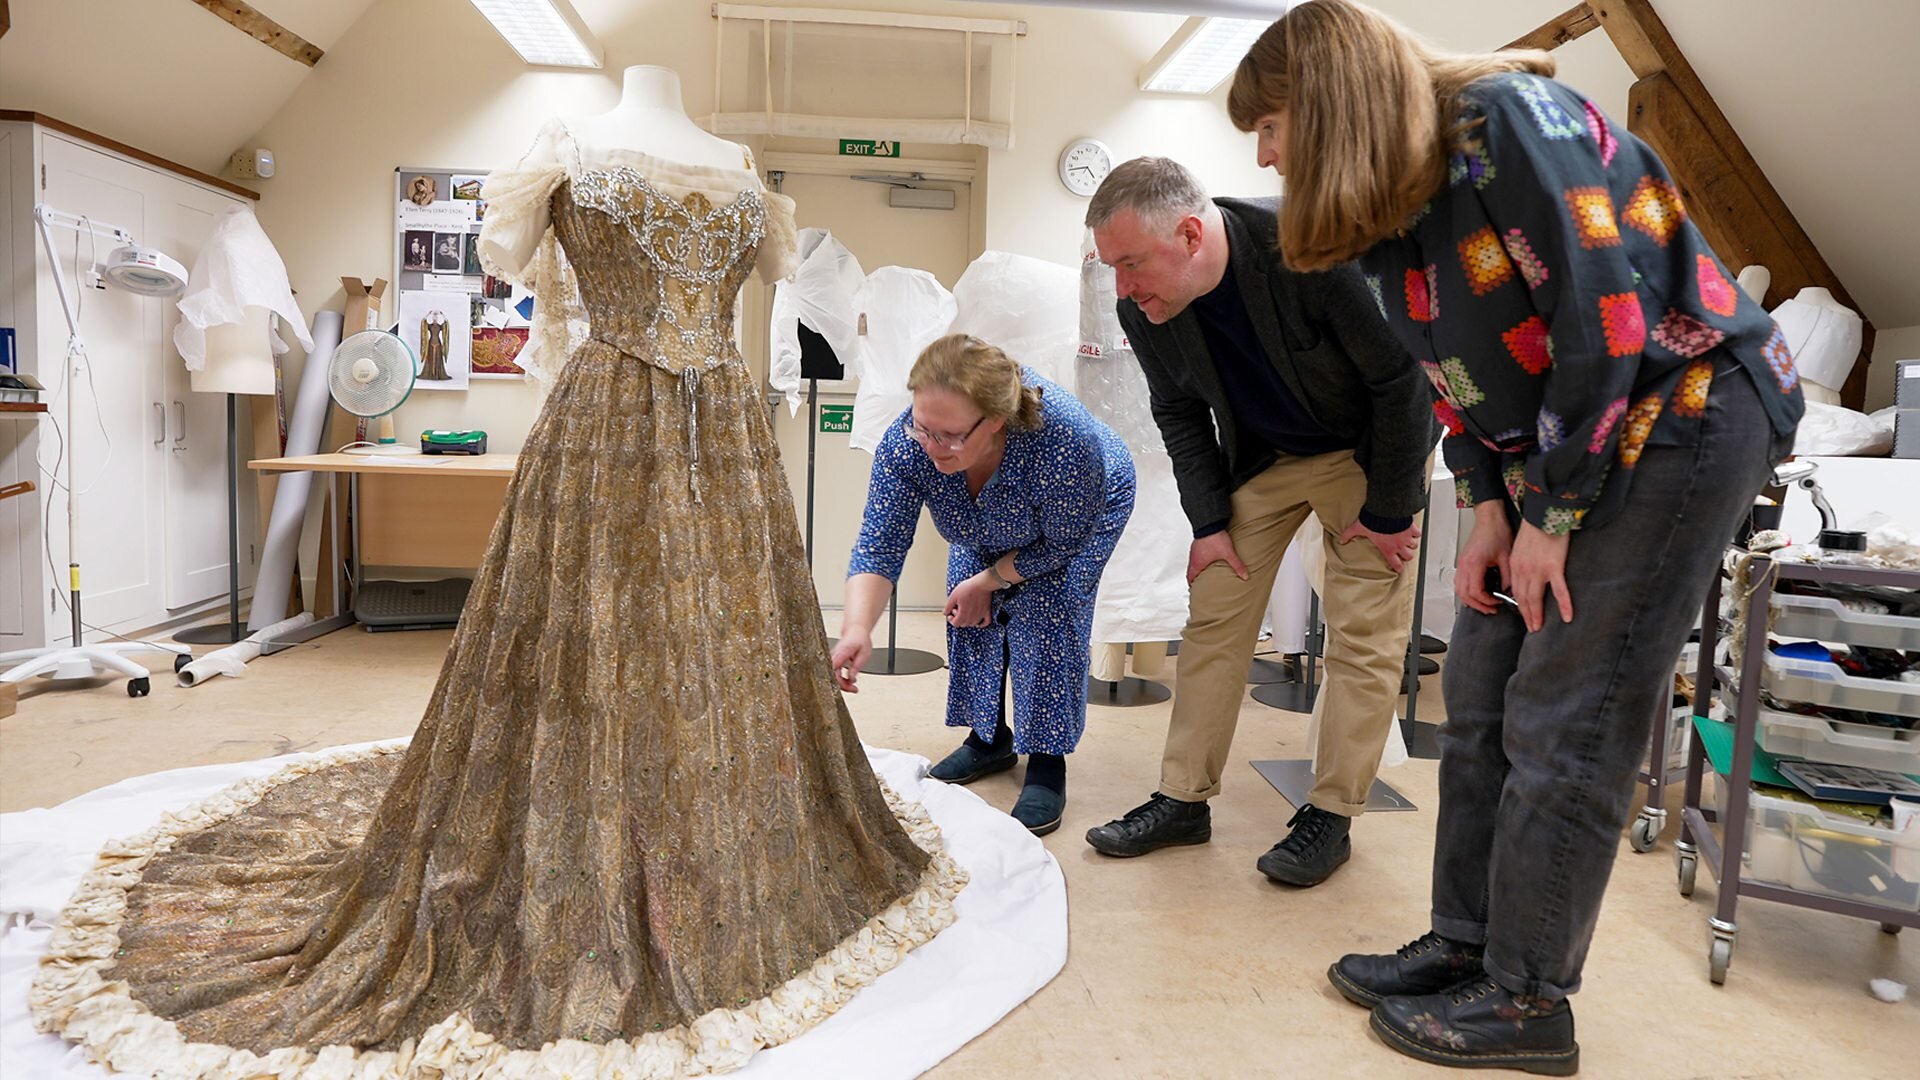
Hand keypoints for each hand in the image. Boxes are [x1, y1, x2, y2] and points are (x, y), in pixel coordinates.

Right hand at [830, 631, 871, 692]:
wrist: (856, 631)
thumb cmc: (860, 640)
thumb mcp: (864, 654)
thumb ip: (856, 667)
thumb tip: (850, 678)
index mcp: (840, 653)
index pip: (834, 671)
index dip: (840, 682)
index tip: (849, 686)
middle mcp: (833, 656)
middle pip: (832, 676)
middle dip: (842, 686)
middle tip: (853, 689)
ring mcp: (832, 659)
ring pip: (833, 676)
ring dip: (843, 684)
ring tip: (854, 687)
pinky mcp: (834, 661)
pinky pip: (835, 673)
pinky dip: (842, 679)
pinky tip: (850, 680)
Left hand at [944, 573, 995, 628]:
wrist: (981, 583)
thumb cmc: (968, 588)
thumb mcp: (953, 596)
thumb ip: (948, 606)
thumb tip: (945, 613)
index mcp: (963, 614)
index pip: (956, 623)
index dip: (951, 620)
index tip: (950, 614)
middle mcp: (972, 617)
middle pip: (963, 624)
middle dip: (958, 618)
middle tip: (957, 609)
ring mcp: (980, 615)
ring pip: (972, 624)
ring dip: (967, 620)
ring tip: (966, 611)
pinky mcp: (987, 611)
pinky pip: (986, 622)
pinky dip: (982, 624)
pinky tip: (979, 623)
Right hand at [1187, 532, 1247, 584]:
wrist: (1210, 523)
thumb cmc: (1214, 539)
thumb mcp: (1228, 554)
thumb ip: (1237, 565)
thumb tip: (1244, 575)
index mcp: (1197, 563)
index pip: (1190, 577)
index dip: (1192, 584)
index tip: (1194, 588)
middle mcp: (1194, 557)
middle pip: (1191, 570)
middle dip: (1194, 576)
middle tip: (1199, 581)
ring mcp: (1194, 549)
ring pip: (1193, 561)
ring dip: (1197, 566)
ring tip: (1204, 570)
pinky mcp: (1198, 542)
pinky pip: (1196, 553)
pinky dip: (1200, 557)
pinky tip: (1207, 556)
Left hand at [1338, 519, 1421, 572]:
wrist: (1386, 511)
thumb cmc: (1375, 521)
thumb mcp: (1359, 528)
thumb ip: (1349, 534)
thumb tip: (1341, 540)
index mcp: (1387, 548)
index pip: (1396, 563)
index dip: (1398, 568)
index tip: (1398, 568)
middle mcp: (1399, 545)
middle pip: (1409, 556)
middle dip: (1407, 555)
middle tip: (1404, 553)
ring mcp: (1406, 537)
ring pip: (1414, 545)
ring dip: (1411, 544)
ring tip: (1407, 541)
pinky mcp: (1411, 528)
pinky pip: (1417, 533)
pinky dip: (1415, 532)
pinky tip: (1412, 530)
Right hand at [1456, 502, 1513, 616]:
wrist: (1490, 519)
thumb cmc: (1497, 532)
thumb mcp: (1507, 557)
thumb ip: (1507, 577)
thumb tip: (1508, 591)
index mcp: (1474, 564)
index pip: (1476, 591)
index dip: (1487, 601)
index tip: (1497, 602)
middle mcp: (1465, 565)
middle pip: (1464, 594)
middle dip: (1477, 605)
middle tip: (1490, 609)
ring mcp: (1462, 563)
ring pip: (1459, 590)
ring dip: (1470, 600)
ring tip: (1483, 603)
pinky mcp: (1463, 562)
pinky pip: (1459, 582)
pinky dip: (1466, 591)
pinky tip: (1476, 593)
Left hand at [1510, 519, 1572, 632]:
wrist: (1544, 514)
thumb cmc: (1535, 528)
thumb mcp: (1520, 547)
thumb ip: (1520, 563)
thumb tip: (1524, 577)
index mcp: (1515, 565)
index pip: (1515, 591)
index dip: (1519, 605)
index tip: (1523, 614)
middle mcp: (1524, 571)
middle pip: (1523, 599)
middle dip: (1527, 616)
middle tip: (1532, 628)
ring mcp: (1539, 570)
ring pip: (1536, 599)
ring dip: (1537, 615)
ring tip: (1540, 627)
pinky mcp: (1554, 567)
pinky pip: (1560, 591)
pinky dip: (1564, 605)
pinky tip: (1568, 616)